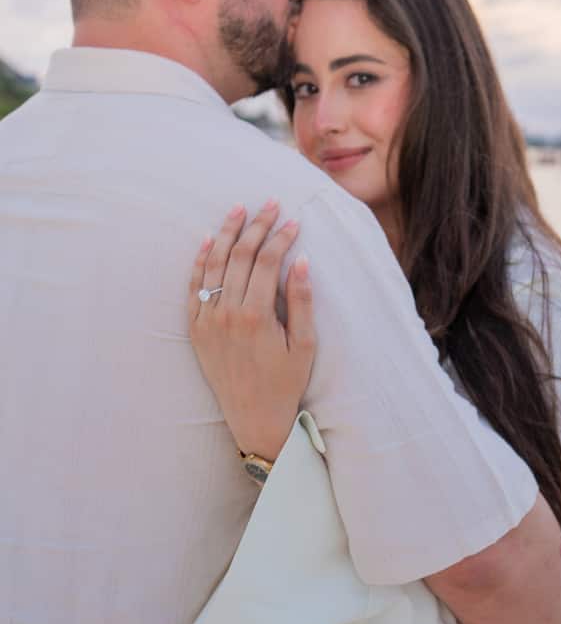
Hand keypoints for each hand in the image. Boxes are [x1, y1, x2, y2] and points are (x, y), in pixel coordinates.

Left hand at [188, 200, 315, 461]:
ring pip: (213, 265)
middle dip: (257, 226)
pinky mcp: (196, 330)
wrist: (255, 419)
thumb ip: (301, 301)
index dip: (281, 237)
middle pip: (240, 256)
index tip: (294, 221)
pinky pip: (194, 287)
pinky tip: (206, 240)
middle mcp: (227, 314)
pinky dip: (199, 261)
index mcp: (256, 315)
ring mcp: (207, 321)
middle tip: (270, 204)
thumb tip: (301, 260)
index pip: (267, 262)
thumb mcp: (304, 345)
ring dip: (226, 233)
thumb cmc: (286, 382)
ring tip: (238, 209)